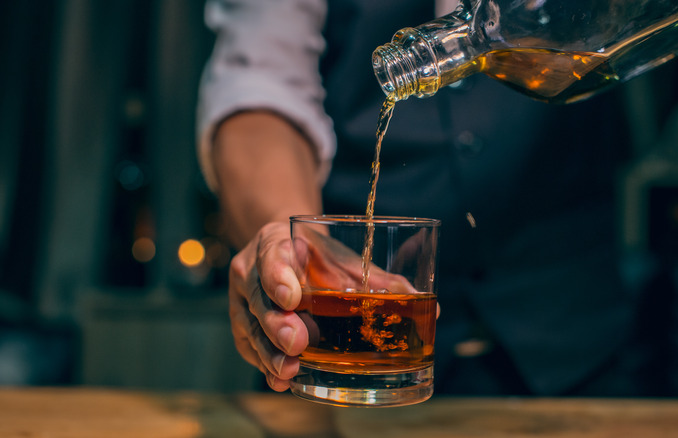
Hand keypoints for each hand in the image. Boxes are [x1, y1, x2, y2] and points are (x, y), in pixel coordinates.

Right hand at [228, 220, 424, 390]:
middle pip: (260, 299)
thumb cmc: (320, 257)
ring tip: (289, 369)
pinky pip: (248, 347)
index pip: (273, 256)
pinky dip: (265, 365)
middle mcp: (251, 270)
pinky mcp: (242, 326)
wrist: (284, 252)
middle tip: (298, 341)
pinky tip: (281, 380)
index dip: (280, 276)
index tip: (293, 296)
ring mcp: (243, 301)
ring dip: (270, 352)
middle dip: (277, 323)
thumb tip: (432, 311)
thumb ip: (382, 281)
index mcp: (276, 243)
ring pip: (250, 327)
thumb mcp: (345, 258)